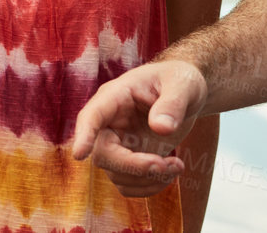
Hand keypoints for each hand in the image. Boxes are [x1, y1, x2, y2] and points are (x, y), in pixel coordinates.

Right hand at [71, 60, 205, 196]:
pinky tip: (170, 172)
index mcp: (115, 96)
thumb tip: (161, 128)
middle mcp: (110, 121)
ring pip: (116, 174)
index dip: (84, 135)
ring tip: (177, 166)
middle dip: (134, 166)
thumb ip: (173, 103)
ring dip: (148, 179)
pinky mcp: (129, 159)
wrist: (186, 94)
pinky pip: (128, 184)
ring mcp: (118, 143)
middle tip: (166, 165)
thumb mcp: (183, 84)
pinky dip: (149, 186)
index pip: (92, 116)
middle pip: (103, 153)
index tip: (80, 155)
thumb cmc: (180, 81)